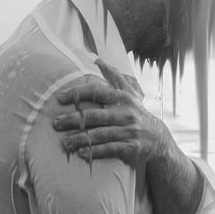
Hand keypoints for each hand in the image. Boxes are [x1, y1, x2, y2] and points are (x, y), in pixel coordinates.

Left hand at [53, 59, 169, 167]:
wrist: (159, 139)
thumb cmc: (137, 113)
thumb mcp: (130, 93)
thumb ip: (114, 76)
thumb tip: (97, 60)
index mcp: (123, 98)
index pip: (97, 92)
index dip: (78, 93)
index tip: (60, 98)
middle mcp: (126, 113)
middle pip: (94, 115)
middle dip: (72, 119)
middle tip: (55, 123)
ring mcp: (129, 131)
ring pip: (99, 134)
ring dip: (79, 139)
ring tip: (64, 142)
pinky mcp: (131, 147)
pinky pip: (109, 149)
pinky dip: (94, 152)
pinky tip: (81, 153)